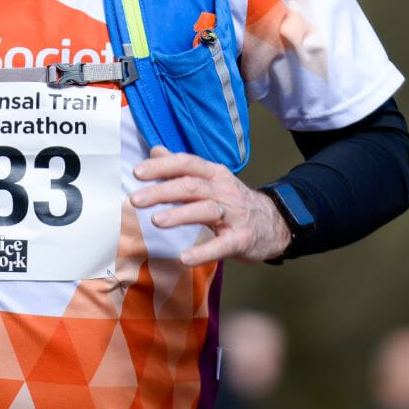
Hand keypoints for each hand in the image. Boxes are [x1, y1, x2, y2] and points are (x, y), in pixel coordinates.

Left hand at [129, 147, 291, 265]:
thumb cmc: (233, 201)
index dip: (162, 166)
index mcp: (214, 174)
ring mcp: (234, 215)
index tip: (137, 173)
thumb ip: (182, 166)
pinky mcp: (241, 239)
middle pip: (191, 186)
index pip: (186, 163)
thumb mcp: (211, 179)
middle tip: (135, 200)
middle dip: (161, 192)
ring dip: (179, 214)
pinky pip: (220, 245)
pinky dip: (202, 252)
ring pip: (205, 210)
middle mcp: (223, 190)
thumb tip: (155, 150)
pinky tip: (184, 258)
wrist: (274, 223)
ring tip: (156, 221)